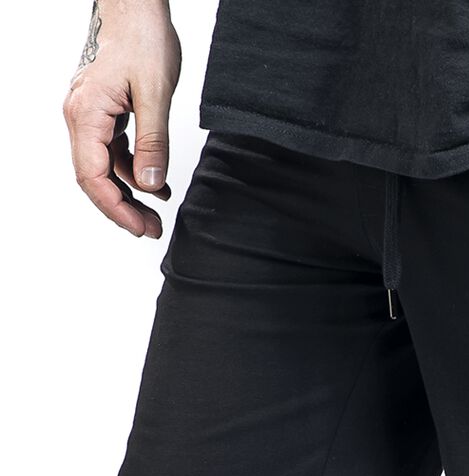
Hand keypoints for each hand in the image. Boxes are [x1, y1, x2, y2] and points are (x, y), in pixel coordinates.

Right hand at [63, 2, 181, 237]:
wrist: (136, 7)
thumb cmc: (142, 38)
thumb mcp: (155, 94)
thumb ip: (153, 143)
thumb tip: (152, 185)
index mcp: (86, 114)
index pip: (93, 177)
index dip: (116, 208)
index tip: (140, 227)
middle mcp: (81, 117)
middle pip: (95, 179)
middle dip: (122, 208)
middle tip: (151, 229)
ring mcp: (90, 116)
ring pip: (104, 169)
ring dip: (129, 194)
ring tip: (156, 215)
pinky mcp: (104, 114)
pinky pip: (113, 153)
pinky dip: (134, 172)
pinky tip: (157, 186)